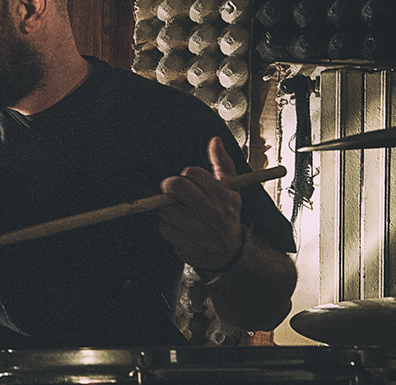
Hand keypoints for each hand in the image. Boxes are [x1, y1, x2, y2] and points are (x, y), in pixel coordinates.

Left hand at [157, 137, 244, 270]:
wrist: (229, 253)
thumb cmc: (227, 215)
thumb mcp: (232, 190)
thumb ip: (222, 163)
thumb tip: (215, 141)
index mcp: (222, 195)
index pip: (192, 173)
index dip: (186, 174)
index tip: (188, 180)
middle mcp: (210, 212)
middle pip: (176, 186)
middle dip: (170, 186)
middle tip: (172, 190)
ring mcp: (196, 229)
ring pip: (166, 208)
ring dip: (167, 209)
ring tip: (179, 211)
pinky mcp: (184, 243)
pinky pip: (163, 227)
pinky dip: (166, 225)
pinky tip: (178, 226)